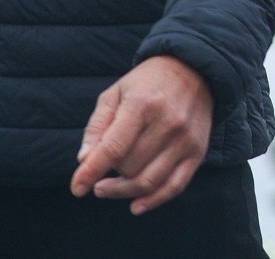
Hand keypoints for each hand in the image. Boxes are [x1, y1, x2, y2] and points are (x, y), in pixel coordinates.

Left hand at [68, 54, 213, 214]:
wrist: (194, 70)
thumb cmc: (147, 83)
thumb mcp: (116, 92)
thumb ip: (97, 125)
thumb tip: (84, 160)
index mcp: (143, 104)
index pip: (113, 148)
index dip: (91, 171)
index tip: (77, 188)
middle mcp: (168, 122)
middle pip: (129, 167)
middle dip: (109, 173)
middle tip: (101, 167)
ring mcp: (185, 139)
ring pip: (148, 181)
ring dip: (123, 191)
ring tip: (107, 188)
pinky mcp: (197, 151)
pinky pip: (174, 186)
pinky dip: (153, 201)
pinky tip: (135, 206)